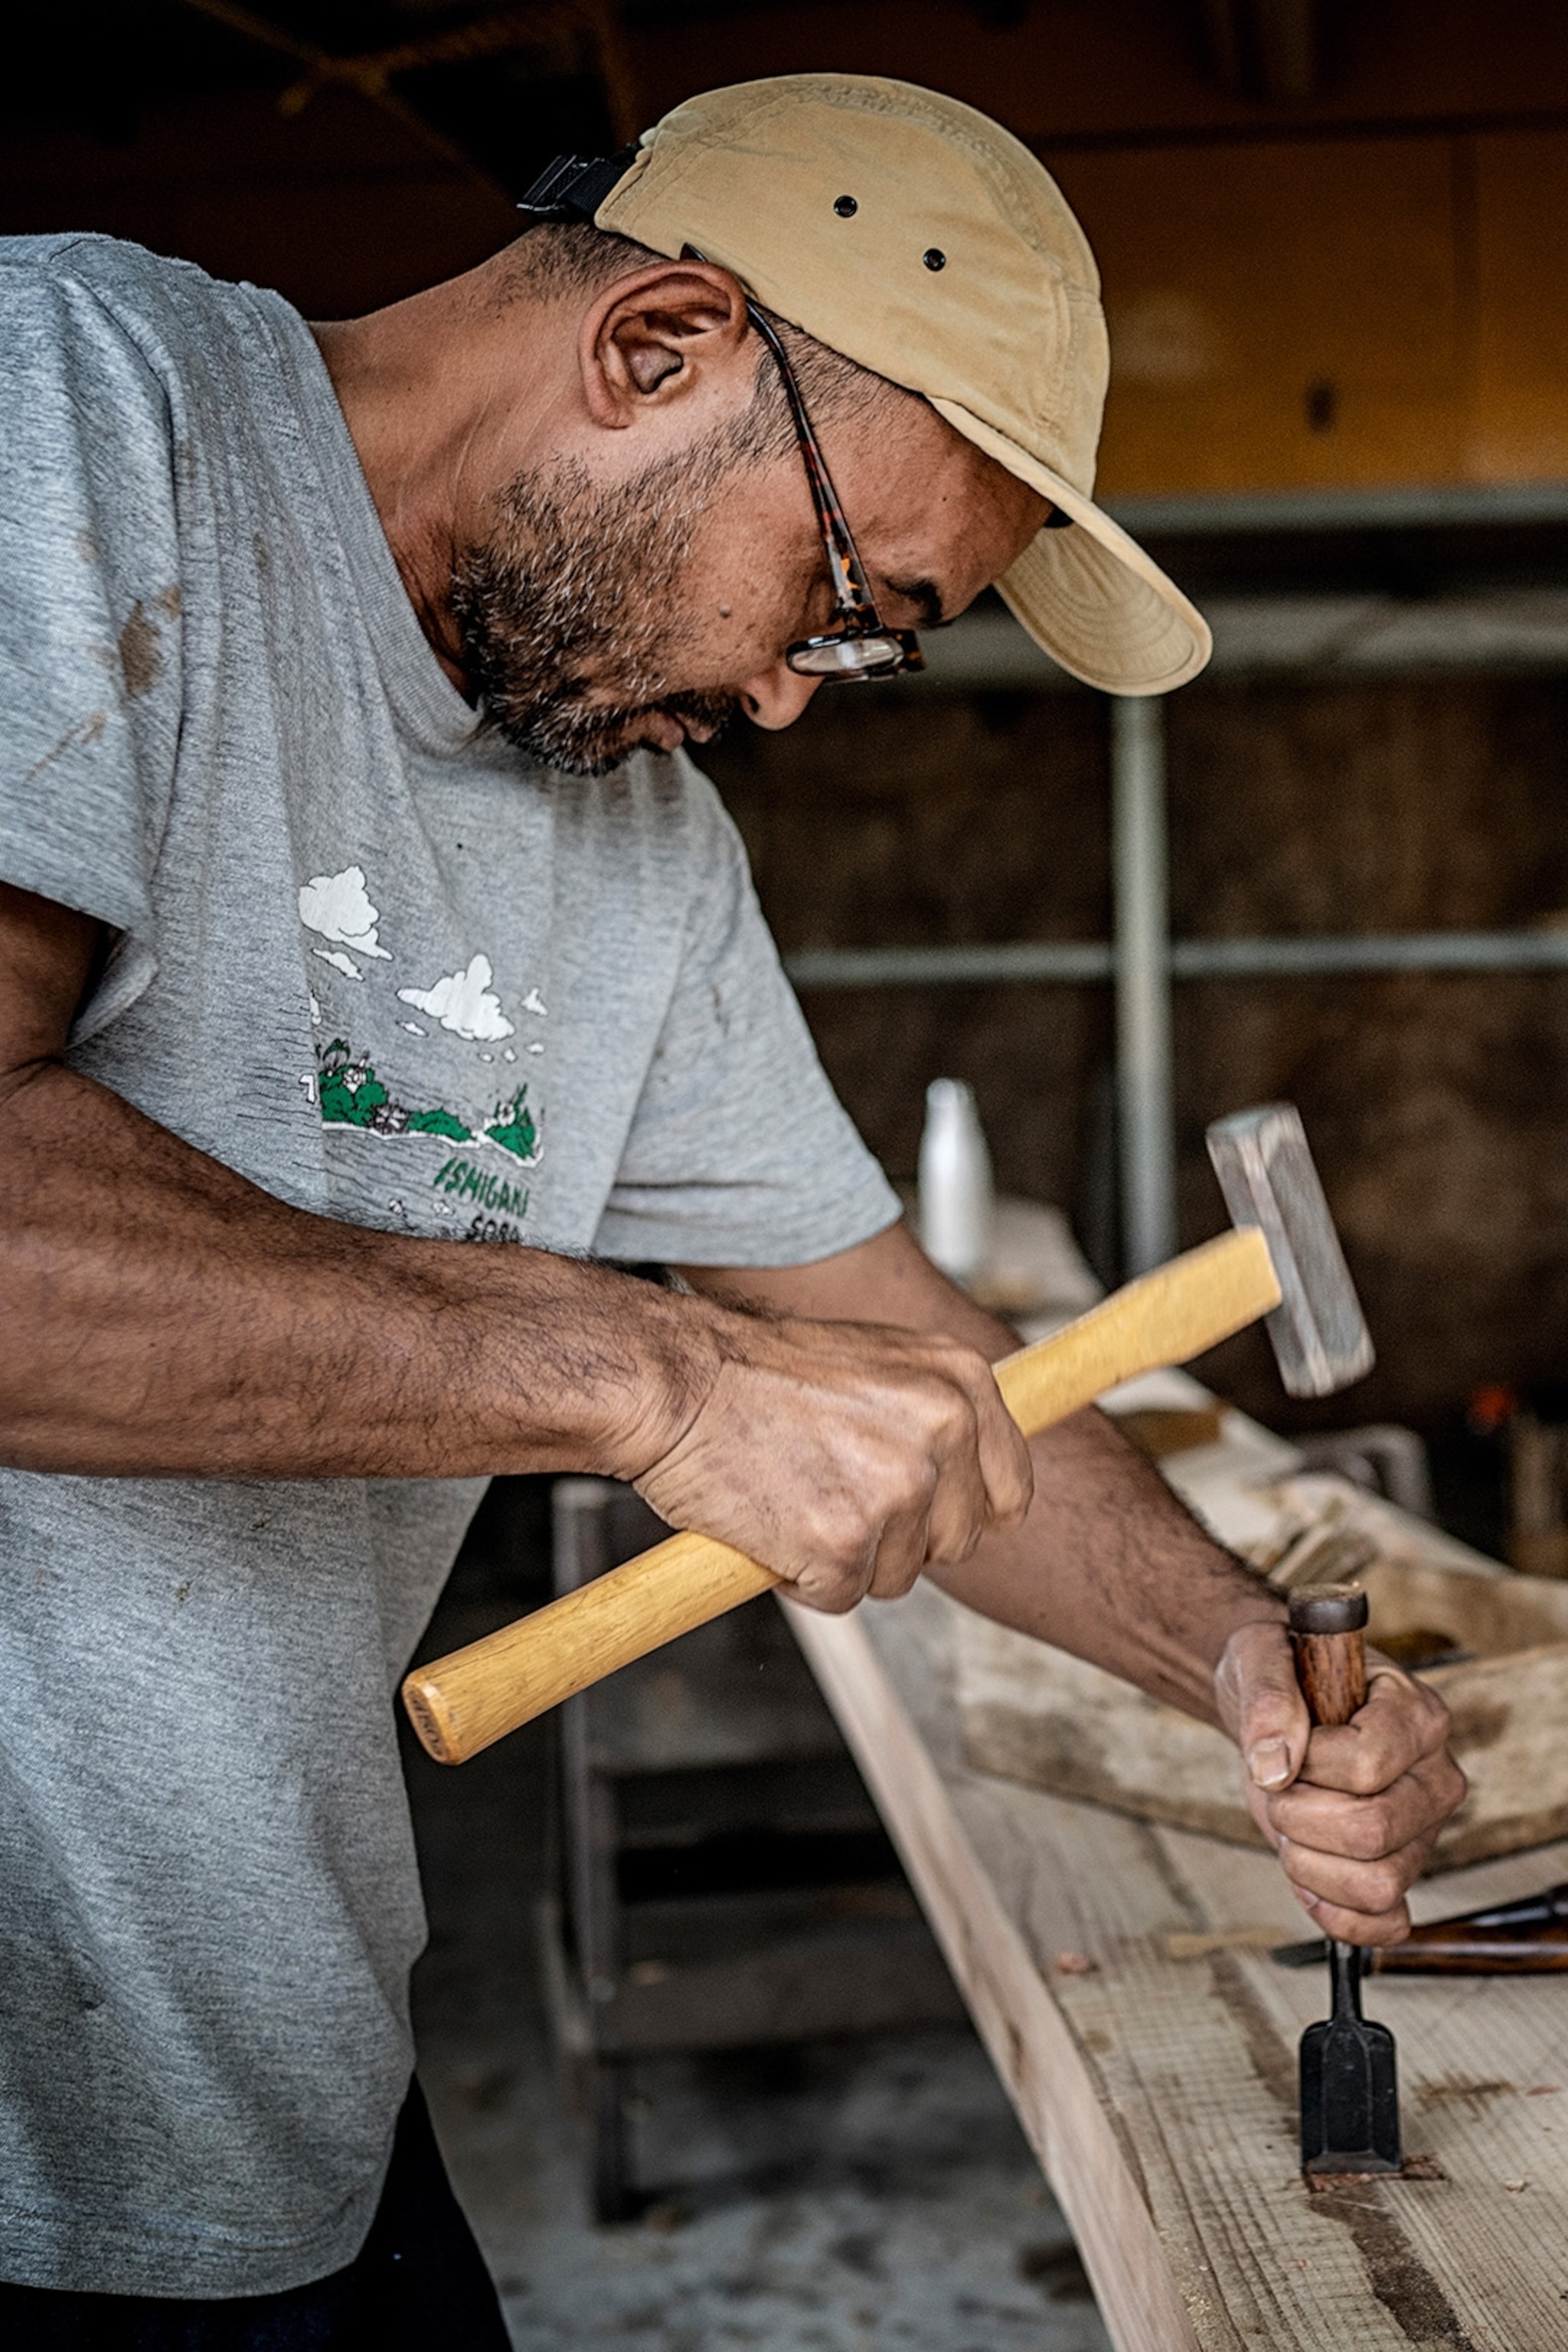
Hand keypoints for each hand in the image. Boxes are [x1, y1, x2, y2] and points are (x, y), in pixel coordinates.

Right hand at [628, 1304, 1033, 1610]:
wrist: (676, 1382)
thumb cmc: (757, 1373)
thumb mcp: (875, 1363)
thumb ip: (932, 1412)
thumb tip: (967, 1474)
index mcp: (960, 1381)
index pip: (1010, 1488)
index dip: (963, 1514)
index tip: (927, 1516)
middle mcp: (943, 1431)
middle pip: (957, 1542)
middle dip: (899, 1540)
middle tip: (834, 1499)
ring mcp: (897, 1490)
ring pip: (897, 1576)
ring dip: (847, 1560)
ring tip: (795, 1500)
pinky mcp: (844, 1544)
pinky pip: (840, 1597)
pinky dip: (801, 1579)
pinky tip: (771, 1526)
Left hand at [1214, 1620, 1465, 1945]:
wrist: (1279, 1705)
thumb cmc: (1283, 1672)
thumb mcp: (1260, 1657)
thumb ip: (1268, 1700)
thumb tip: (1273, 1765)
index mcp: (1417, 1715)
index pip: (1365, 1764)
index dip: (1307, 1764)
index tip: (1287, 1743)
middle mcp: (1433, 1777)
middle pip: (1373, 1831)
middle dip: (1298, 1816)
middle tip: (1280, 1788)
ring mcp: (1423, 1831)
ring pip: (1377, 1885)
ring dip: (1309, 1863)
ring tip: (1293, 1826)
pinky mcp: (1401, 1870)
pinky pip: (1386, 1924)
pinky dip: (1336, 1914)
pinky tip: (1306, 1877)